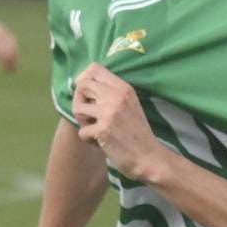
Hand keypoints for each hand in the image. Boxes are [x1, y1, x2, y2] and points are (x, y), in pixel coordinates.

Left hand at [0, 16, 18, 71]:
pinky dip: (12, 45)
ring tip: (11, 62)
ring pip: (13, 42)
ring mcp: (0, 29)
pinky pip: (10, 36)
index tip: (8, 72)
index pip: (6, 53)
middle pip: (12, 48)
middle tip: (12, 70)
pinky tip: (9, 51)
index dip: (9, 63)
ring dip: (15, 52)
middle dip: (14, 59)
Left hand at [72, 63, 167, 180]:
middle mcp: (116, 95)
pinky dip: (89, 140)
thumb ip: (110, 93)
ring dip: (83, 122)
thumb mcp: (128, 104)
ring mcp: (109, 112)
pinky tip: (102, 143)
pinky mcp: (103, 129)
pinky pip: (82, 132)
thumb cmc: (136, 133)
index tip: (88, 96)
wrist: (149, 158)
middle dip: (79, 101)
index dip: (84, 80)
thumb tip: (81, 82)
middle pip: (81, 85)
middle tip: (89, 115)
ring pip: (77, 108)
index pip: (94, 68)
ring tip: (96, 129)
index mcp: (123, 87)